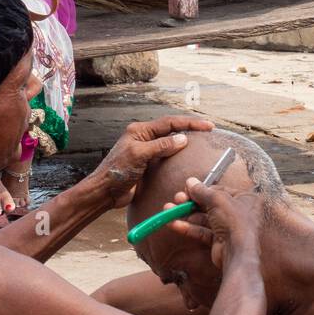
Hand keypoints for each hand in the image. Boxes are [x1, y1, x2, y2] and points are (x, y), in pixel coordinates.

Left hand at [93, 115, 213, 208]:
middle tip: (208, 130)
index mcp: (140, 130)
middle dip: (189, 128)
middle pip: (171, 130)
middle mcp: (144, 138)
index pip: (169, 123)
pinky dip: (178, 156)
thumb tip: (182, 139)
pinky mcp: (147, 165)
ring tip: (201, 142)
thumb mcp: (139, 155)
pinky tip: (186, 158)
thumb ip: (161, 146)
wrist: (105, 192)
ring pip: (169, 143)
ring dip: (184, 141)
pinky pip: (166, 157)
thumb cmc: (116, 172)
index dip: (189, 123)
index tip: (207, 126)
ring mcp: (146, 151)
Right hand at [163, 178, 264, 268]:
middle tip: (178, 199)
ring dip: (186, 215)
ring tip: (169, 211)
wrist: (238, 253)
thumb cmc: (237, 223)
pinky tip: (174, 224)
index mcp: (246, 199)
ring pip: (204, 219)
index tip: (187, 189)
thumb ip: (202, 191)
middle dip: (191, 203)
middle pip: (210, 205)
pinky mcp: (220, 242)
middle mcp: (239, 213)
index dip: (202, 190)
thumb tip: (191, 182)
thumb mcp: (218, 200)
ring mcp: (229, 228)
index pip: (220, 191)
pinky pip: (202, 232)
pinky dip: (189, 228)